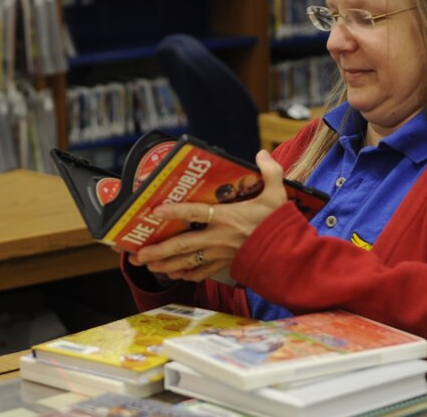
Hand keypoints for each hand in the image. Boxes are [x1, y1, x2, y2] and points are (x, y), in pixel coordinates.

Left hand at [129, 150, 288, 282]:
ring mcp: (220, 254)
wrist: (289, 255)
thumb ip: (269, 171)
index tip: (155, 211)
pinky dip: (186, 274)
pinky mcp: (225, 266)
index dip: (175, 211)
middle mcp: (218, 238)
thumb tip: (260, 152)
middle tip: (137, 253)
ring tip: (145, 265)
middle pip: (183, 245)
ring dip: (164, 264)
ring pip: (187, 262)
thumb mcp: (277, 195)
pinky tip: (173, 274)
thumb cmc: (280, 224)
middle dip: (158, 250)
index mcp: (227, 218)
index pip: (196, 213)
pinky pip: (201, 273)